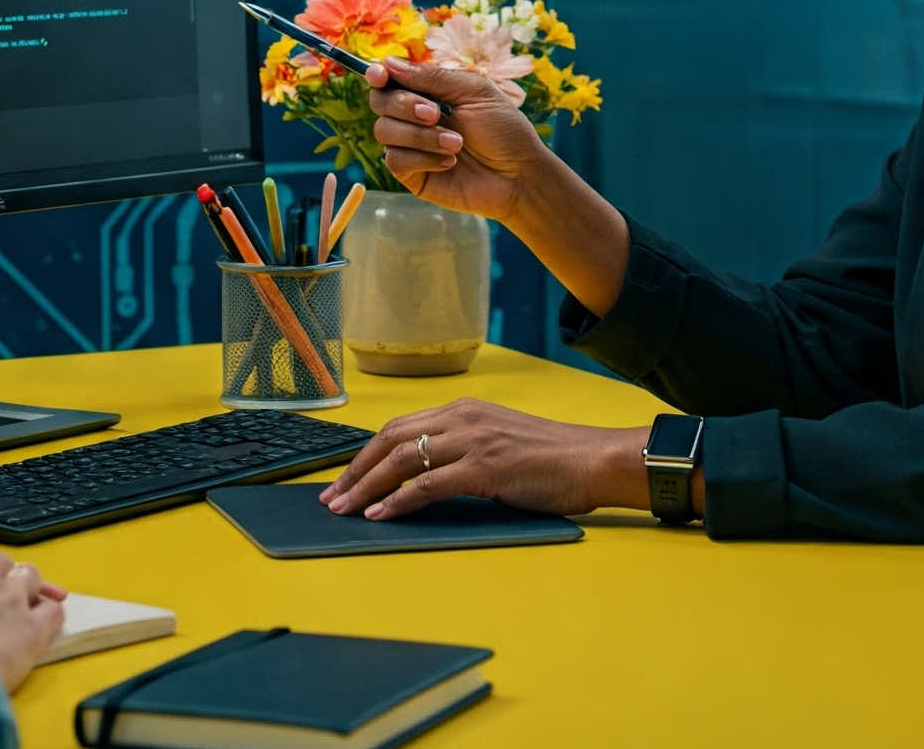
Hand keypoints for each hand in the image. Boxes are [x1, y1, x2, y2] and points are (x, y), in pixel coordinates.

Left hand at [317, 397, 647, 520]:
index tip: (346, 477)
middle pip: (390, 438)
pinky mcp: (483, 467)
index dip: (366, 454)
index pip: (400, 427)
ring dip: (366, 486)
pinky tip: (380, 513)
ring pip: (401, 459)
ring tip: (345, 508)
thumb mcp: (499, 441)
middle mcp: (463, 417)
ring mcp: (472, 440)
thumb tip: (425, 476)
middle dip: (355, 469)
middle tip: (331, 496)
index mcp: (464, 409)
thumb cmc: (551, 458)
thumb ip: (463, 449)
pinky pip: (427, 484)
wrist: (591, 460)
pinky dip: (398, 500)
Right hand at [365, 57, 550, 223]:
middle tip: (436, 113)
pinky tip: (450, 162)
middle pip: (380, 102)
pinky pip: (395, 160)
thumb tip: (388, 63)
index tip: (380, 75)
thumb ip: (432, 77)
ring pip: (384, 131)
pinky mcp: (412, 174)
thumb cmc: (503, 130)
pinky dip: (423, 158)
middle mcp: (414, 118)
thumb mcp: (474, 92)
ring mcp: (411, 147)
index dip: (378, 75)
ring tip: (457, 144)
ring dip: (421, 135)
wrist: (518, 175)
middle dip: (404, 105)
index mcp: (429, 93)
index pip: (389, 80)